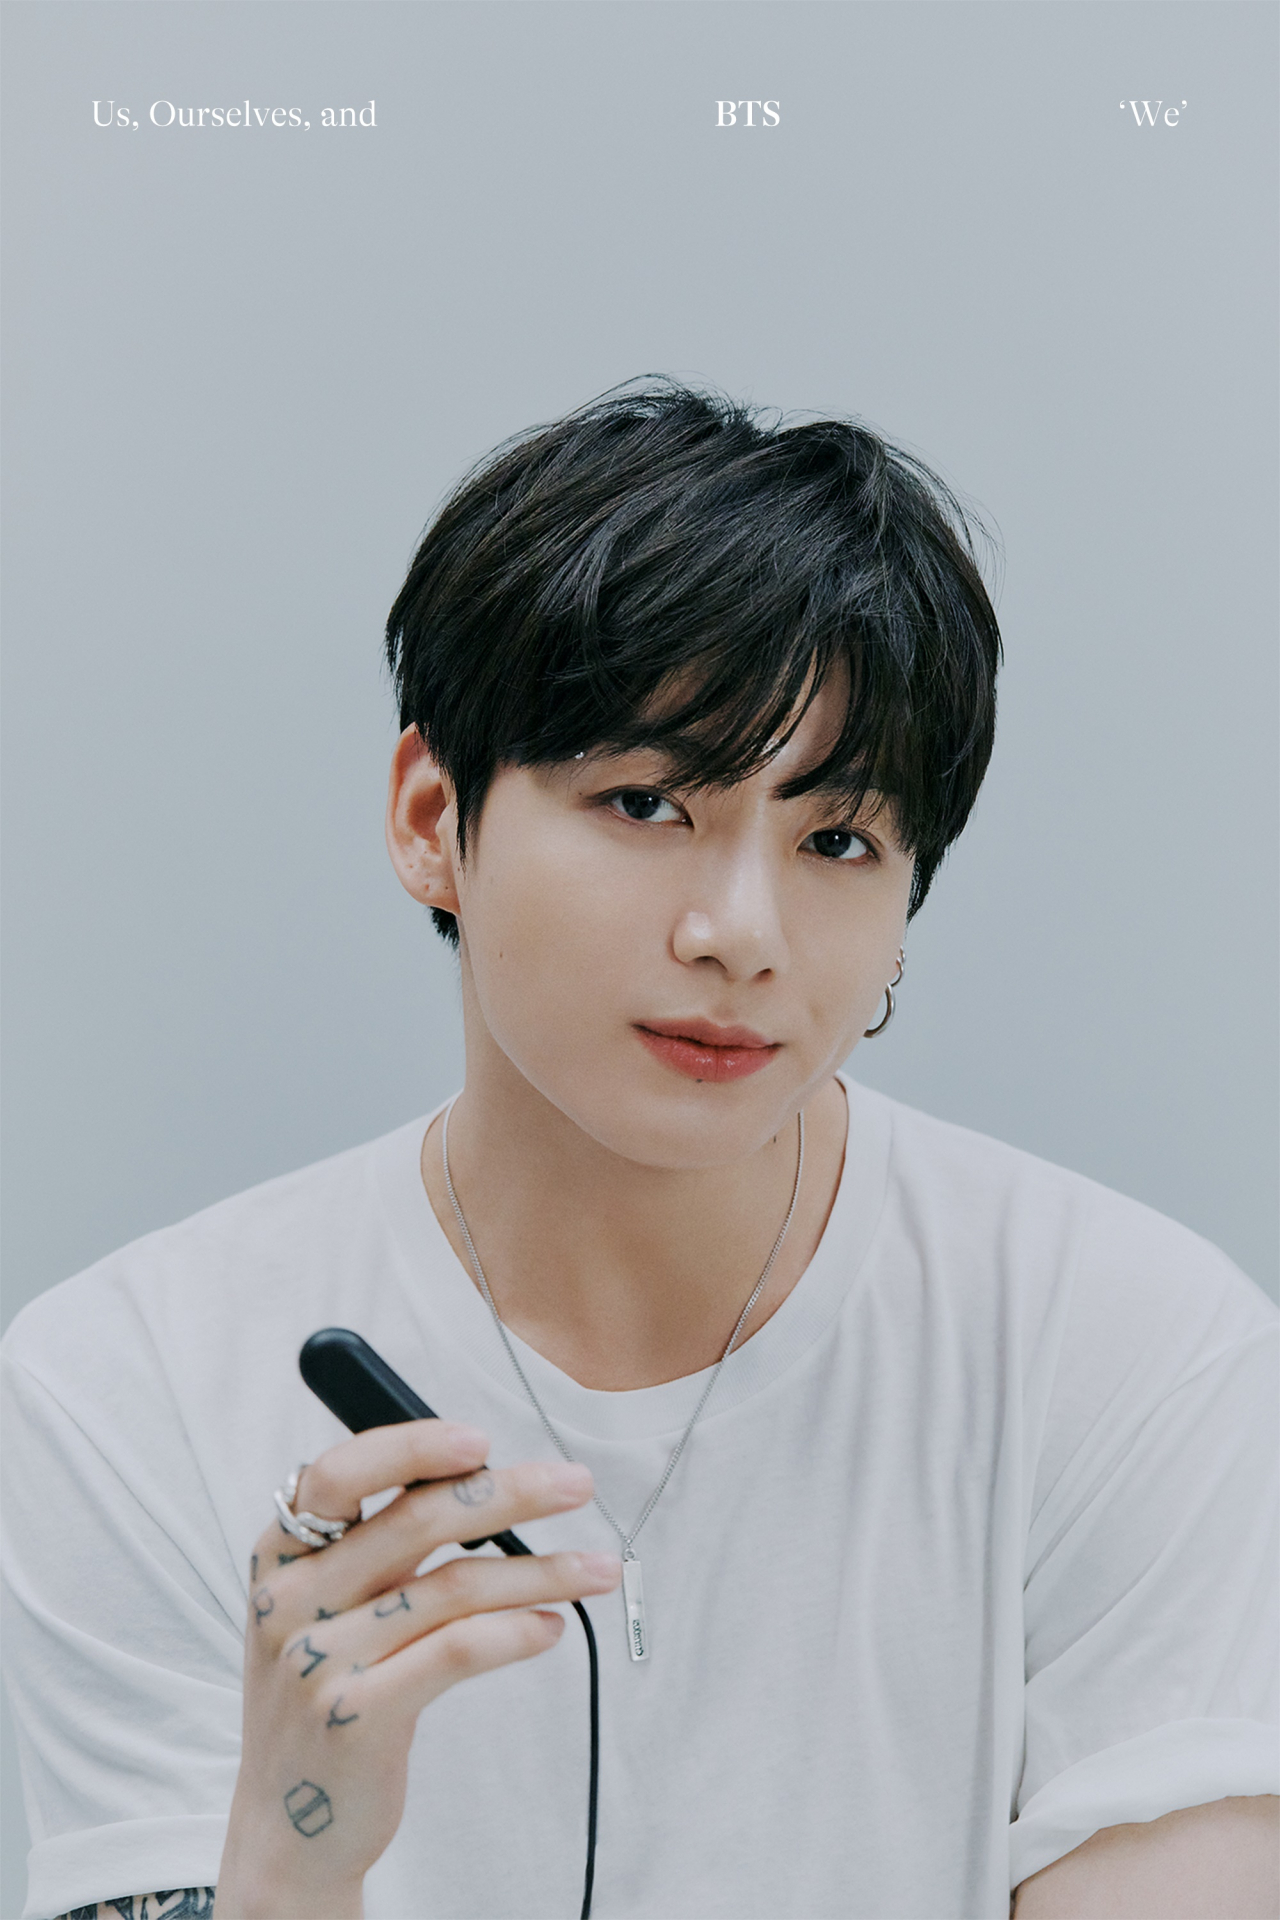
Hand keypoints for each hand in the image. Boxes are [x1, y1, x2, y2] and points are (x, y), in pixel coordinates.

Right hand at [216, 1421, 619, 1918]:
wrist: (288, 1834)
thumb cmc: (327, 1698)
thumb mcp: (324, 1611)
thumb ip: (377, 1546)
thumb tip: (482, 1478)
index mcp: (279, 1559)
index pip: (337, 1475)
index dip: (410, 1447)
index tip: (481, 1440)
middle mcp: (288, 1602)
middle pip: (415, 1521)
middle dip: (509, 1493)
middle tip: (577, 1484)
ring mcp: (318, 1662)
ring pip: (452, 1586)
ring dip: (540, 1571)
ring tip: (597, 1569)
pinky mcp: (357, 1718)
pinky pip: (456, 1650)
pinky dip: (515, 1630)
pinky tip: (551, 1626)